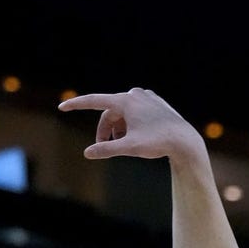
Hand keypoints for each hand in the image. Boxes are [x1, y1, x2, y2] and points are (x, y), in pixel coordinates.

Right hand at [57, 87, 204, 161]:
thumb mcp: (130, 148)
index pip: (94, 101)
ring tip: (126, 143)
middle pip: (110, 113)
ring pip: (123, 113)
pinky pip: (136, 112)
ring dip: (120, 128)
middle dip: (106, 130)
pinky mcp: (156, 102)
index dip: (76, 105)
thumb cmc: (158, 143)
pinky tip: (140, 135)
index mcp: (125, 101)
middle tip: (104, 147)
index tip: (62, 107)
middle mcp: (135, 94)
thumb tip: (87, 153)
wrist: (186, 141)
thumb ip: (107, 149)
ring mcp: (147, 97)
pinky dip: (132, 124)